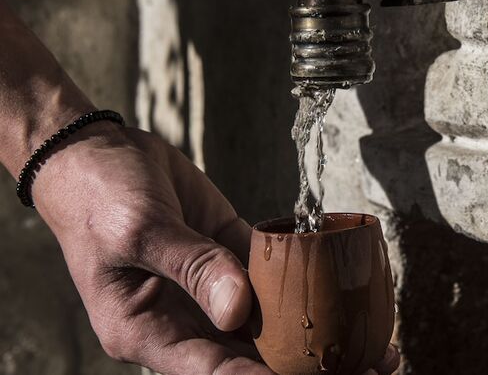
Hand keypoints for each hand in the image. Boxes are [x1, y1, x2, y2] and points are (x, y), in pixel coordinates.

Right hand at [29, 125, 399, 374]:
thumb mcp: (138, 229)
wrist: (98, 153)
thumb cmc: (98, 195)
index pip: (213, 372)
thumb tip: (239, 309)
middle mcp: (185, 322)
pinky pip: (274, 280)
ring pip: (271, 326)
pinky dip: (309, 287)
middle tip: (364, 367)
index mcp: (148, 331)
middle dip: (306, 369)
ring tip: (371, 345)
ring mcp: (212, 292)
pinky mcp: (231, 259)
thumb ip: (192, 266)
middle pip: (252, 360)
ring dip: (318, 335)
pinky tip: (346, 296)